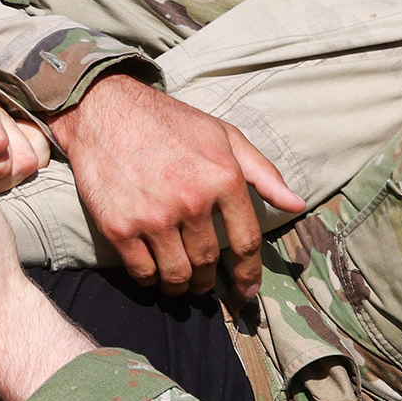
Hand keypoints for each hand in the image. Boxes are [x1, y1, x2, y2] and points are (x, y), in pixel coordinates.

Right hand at [46, 75, 303, 298]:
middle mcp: (192, 201)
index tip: (246, 291)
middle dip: (208, 281)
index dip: (249, 273)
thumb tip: (296, 205)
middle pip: (208, 263)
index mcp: (223, 178)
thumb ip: (263, 173)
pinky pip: (142, 272)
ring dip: (181, 287)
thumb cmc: (170, 122)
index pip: (246, 242)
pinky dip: (150, 280)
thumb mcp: (224, 136)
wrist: (105, 110)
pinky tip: (153, 274)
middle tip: (204, 283)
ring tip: (180, 284)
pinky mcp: (119, 227)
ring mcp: (154, 217)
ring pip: (177, 275)